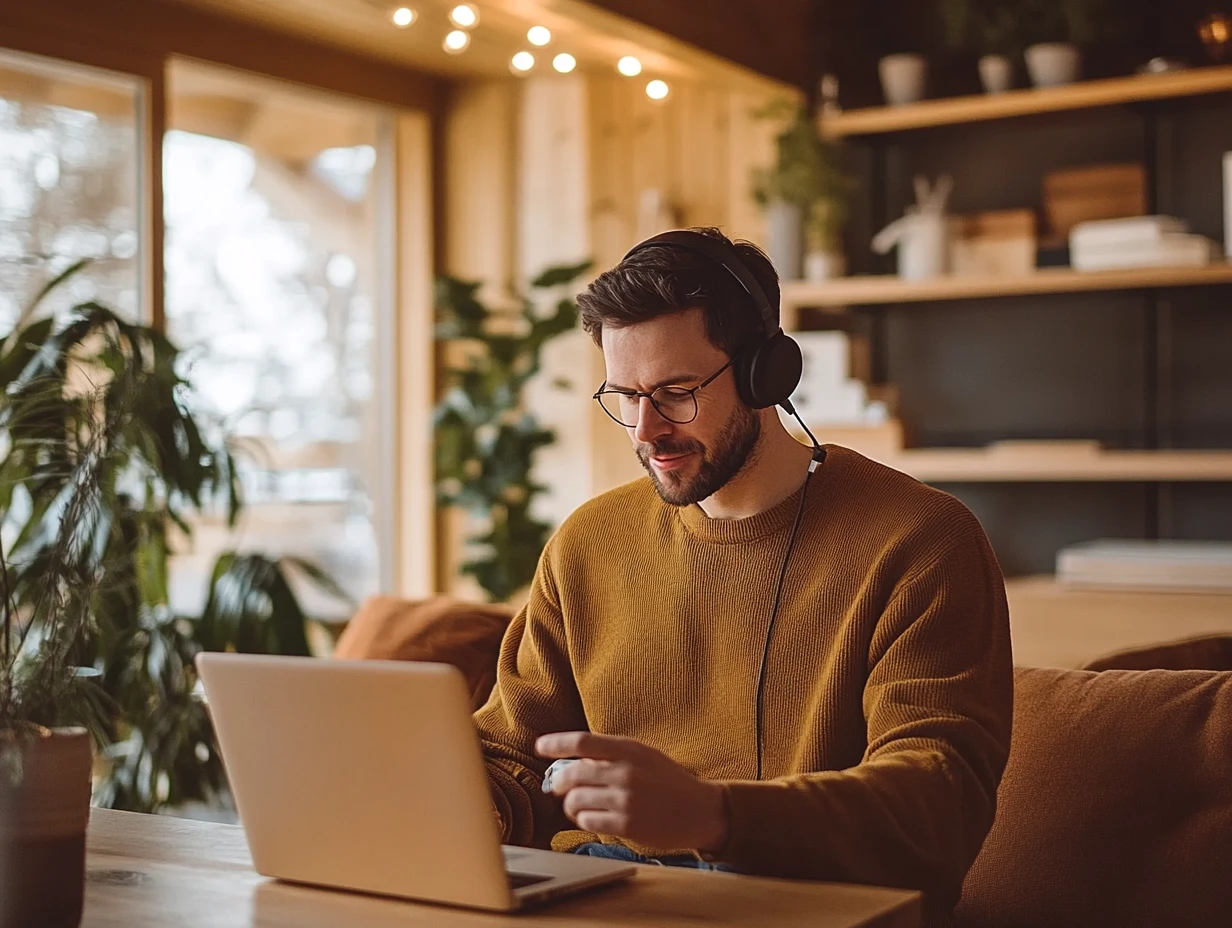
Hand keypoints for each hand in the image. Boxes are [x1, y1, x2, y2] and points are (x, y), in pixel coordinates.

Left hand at [536, 732, 728, 853]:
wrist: (699, 810)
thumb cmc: (667, 781)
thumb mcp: (643, 755)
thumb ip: (612, 754)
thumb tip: (573, 758)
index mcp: (629, 749)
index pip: (582, 741)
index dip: (556, 743)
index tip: (539, 747)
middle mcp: (626, 772)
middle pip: (573, 773)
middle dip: (560, 782)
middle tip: (560, 787)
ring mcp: (625, 799)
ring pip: (576, 800)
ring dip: (571, 804)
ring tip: (580, 805)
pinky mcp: (627, 824)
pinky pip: (587, 821)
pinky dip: (584, 820)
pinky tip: (594, 817)